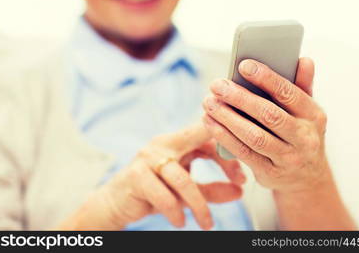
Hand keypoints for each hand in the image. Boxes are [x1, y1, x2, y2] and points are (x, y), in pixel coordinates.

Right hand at [58, 123, 244, 230]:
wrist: (115, 202)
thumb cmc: (153, 191)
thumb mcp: (186, 190)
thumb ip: (212, 189)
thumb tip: (240, 191)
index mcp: (177, 141)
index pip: (208, 134)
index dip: (228, 152)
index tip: (243, 178)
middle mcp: (163, 144)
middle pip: (199, 139)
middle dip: (223, 158)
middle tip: (241, 182)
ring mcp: (148, 158)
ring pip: (183, 179)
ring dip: (200, 205)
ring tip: (208, 224)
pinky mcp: (136, 176)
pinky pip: (163, 195)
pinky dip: (176, 211)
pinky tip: (181, 222)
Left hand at [202, 58, 329, 193]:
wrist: (306, 178)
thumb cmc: (300, 134)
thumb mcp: (307, 112)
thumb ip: (302, 86)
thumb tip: (304, 60)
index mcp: (314, 116)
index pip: (289, 93)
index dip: (266, 78)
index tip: (243, 64)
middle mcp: (304, 138)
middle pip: (269, 115)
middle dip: (239, 98)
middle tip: (217, 85)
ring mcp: (288, 158)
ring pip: (254, 136)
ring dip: (227, 118)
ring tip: (209, 102)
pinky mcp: (270, 173)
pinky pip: (243, 153)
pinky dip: (224, 136)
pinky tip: (209, 122)